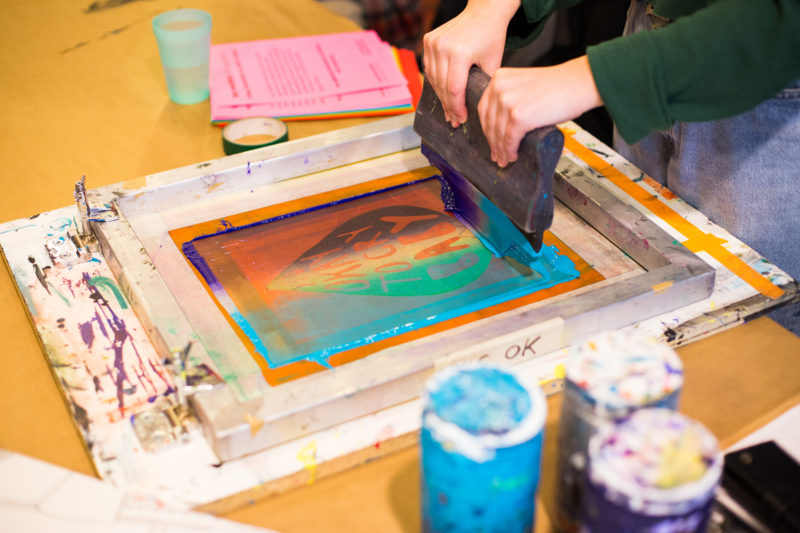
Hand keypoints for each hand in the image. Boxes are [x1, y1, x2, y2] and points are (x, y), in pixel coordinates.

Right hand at [422, 0, 519, 126]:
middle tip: (453, 119)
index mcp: (460, 53)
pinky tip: (442, 93)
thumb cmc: (491, 36)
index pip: (454, 89)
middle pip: (442, 86)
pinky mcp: (428, 40)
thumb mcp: (492, 63)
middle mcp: (443, 47)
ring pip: (433, 79)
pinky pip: (428, 68)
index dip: (456, 108)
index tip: (460, 119)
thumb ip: (482, 86)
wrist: (484, 11)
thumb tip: (476, 109)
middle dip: (448, 105)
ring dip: (440, 96)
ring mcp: (433, 43)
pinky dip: (435, 81)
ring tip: (448, 110)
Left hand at [477, 55, 603, 166]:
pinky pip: (509, 140)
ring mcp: (508, 102)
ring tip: (505, 159)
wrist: (578, 83)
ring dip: (501, 150)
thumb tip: (502, 124)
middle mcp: (499, 88)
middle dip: (493, 142)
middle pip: (490, 123)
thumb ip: (511, 96)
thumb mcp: (524, 84)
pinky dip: (510, 151)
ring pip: (499, 134)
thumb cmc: (558, 85)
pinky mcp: (518, 117)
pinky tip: (513, 156)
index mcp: (499, 78)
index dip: (487, 128)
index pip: (485, 109)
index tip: (491, 140)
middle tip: (497, 155)